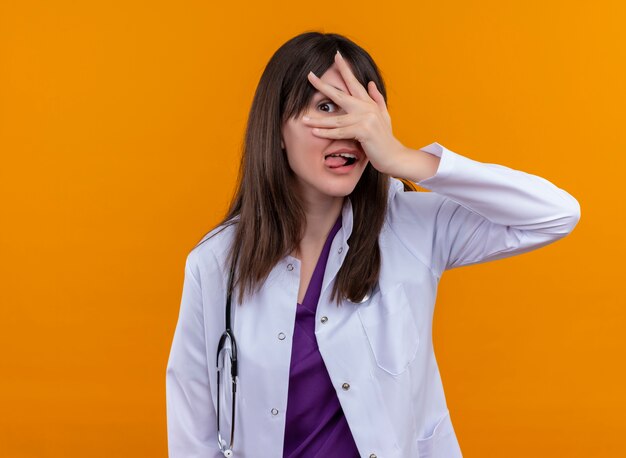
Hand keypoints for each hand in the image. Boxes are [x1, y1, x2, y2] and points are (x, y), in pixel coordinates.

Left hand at [303, 51, 407, 175]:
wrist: (394, 156)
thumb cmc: (386, 138)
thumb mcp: (383, 116)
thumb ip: (377, 99)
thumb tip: (370, 82)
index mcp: (369, 103)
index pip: (355, 83)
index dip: (345, 69)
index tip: (336, 56)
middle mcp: (367, 108)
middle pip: (340, 94)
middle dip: (323, 85)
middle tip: (309, 76)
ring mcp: (365, 118)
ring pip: (336, 118)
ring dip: (318, 120)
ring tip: (303, 119)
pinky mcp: (364, 131)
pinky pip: (340, 132)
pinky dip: (327, 133)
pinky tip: (314, 132)